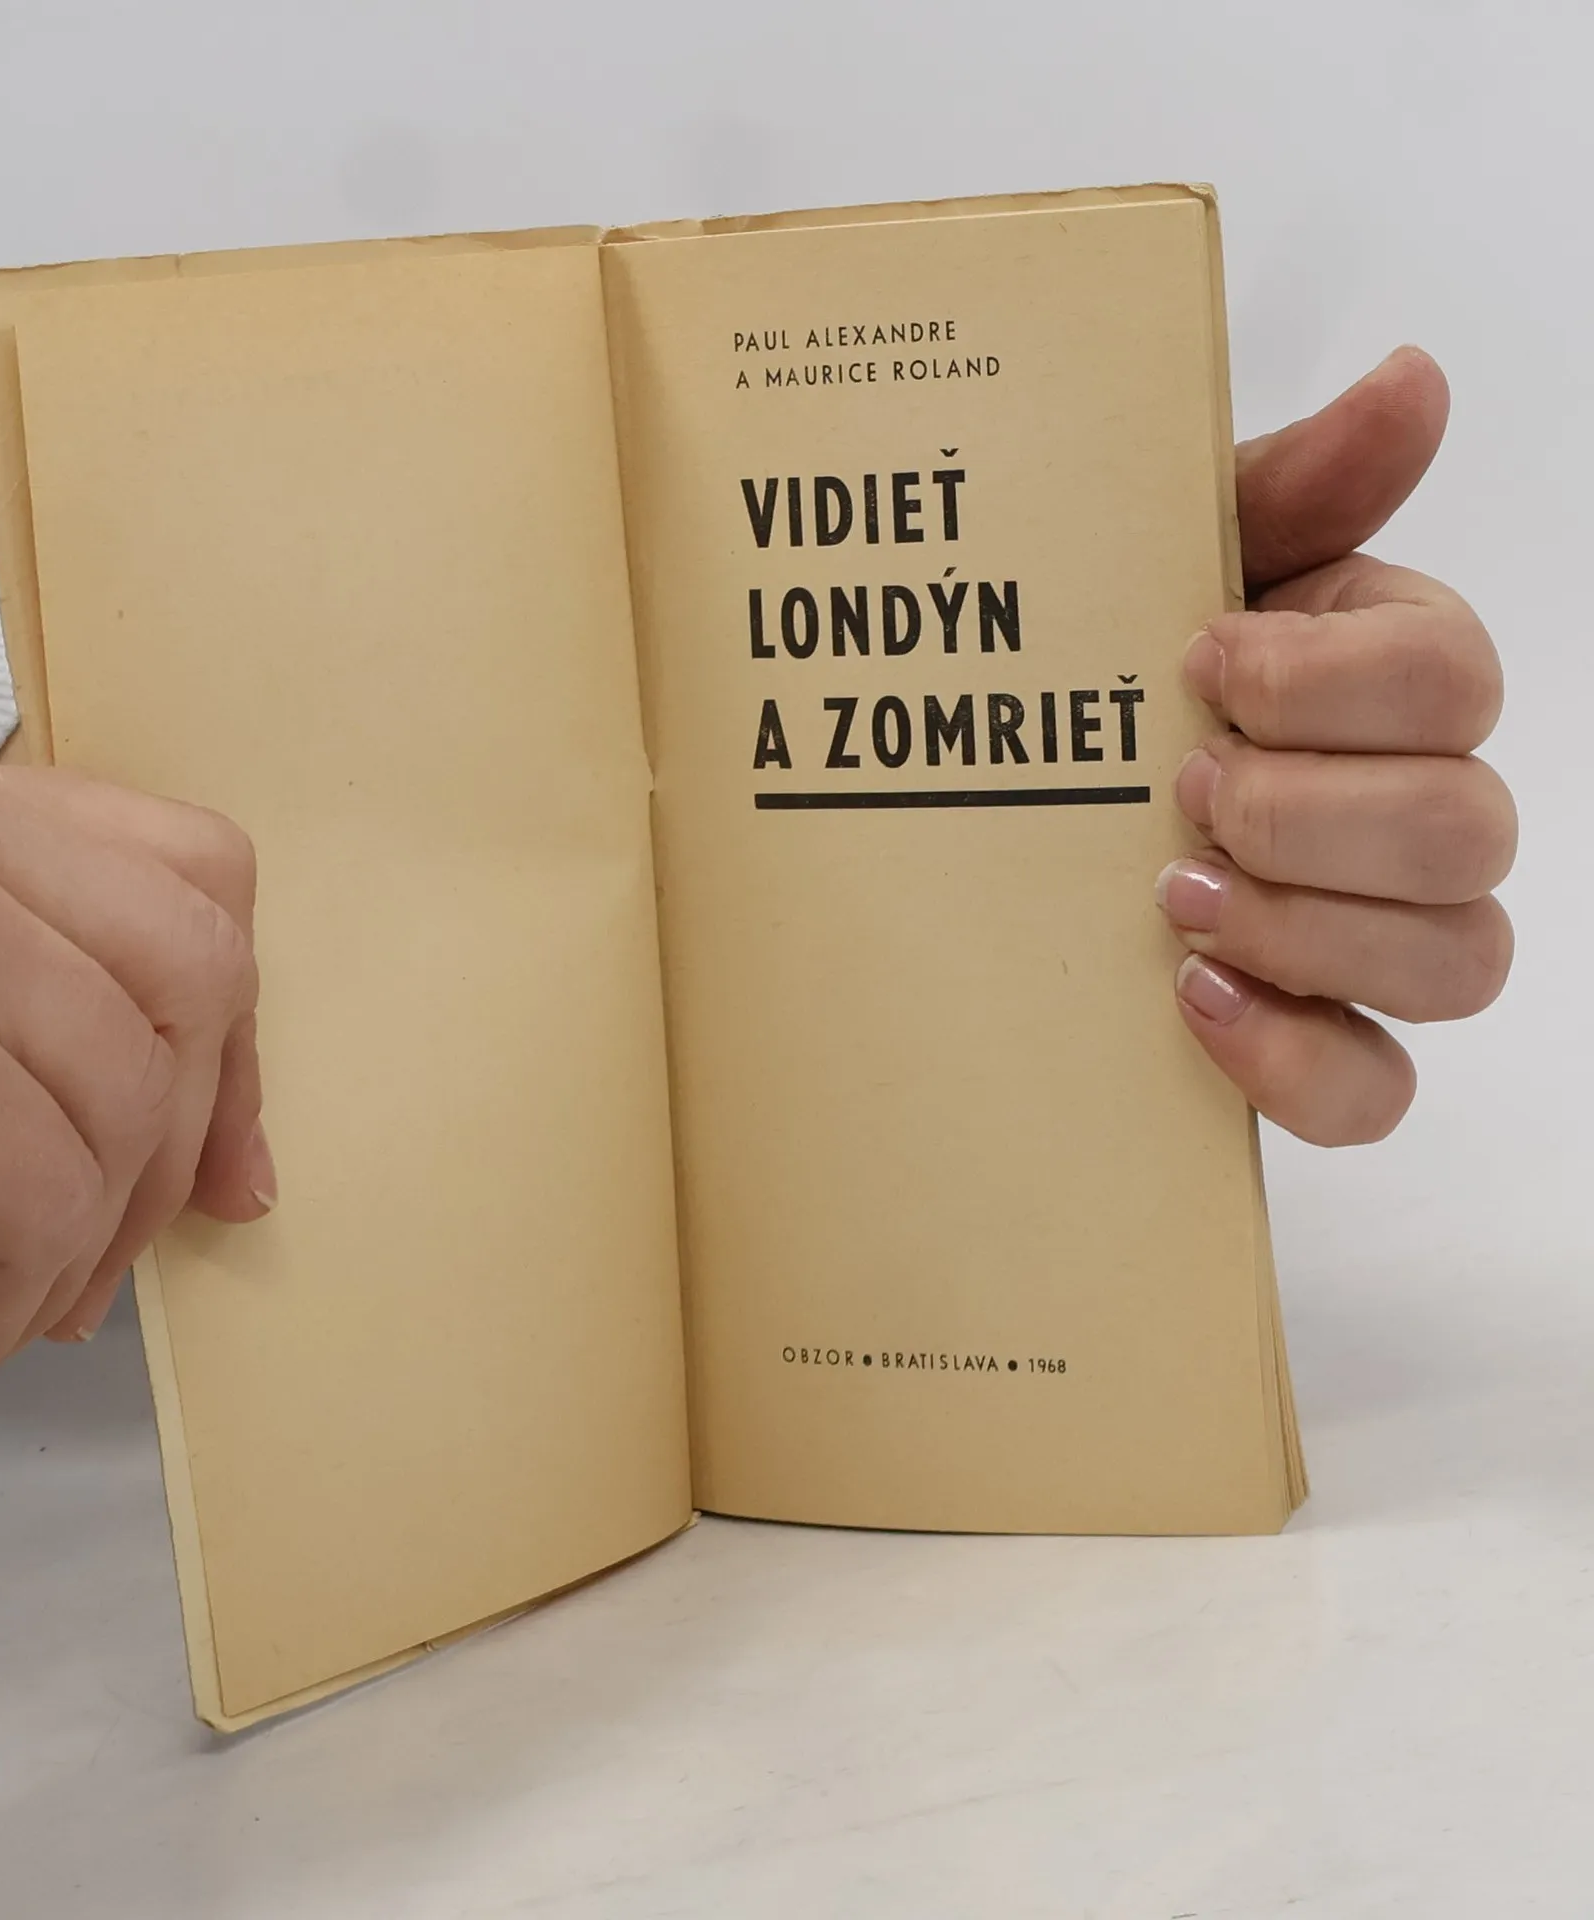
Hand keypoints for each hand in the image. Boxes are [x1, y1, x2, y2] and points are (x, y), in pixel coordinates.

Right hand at [0, 706, 269, 1410]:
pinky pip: (41, 1185)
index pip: (185, 877)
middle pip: (193, 967)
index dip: (225, 1042)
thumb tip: (238, 1165)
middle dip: (165, 1157)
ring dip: (66, 1257)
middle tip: (64, 1282)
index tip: (219, 1177)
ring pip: (124, 1090)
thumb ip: (57, 1064)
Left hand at [1161, 347, 1515, 1143]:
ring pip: (1456, 960)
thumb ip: (1294, 484)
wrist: (1023, 778)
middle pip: (1469, 828)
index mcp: (1388, 675)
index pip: (1454, 678)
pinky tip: (1191, 1000)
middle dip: (1310, 813)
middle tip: (1181, 793)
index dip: (1328, 682)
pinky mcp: (1321, 1036)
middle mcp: (1413, 802)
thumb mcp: (1172, 558)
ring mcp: (1378, 931)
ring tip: (1174, 900)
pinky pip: (1377, 1087)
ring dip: (1310, 929)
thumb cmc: (1108, 664)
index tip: (1197, 661)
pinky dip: (1294, 1056)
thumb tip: (1414, 378)